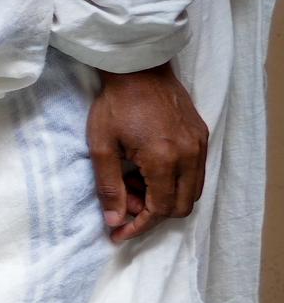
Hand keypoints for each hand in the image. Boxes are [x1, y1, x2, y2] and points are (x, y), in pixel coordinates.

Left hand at [89, 63, 206, 244]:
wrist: (139, 69)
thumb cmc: (115, 105)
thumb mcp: (102, 148)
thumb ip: (109, 188)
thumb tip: (114, 221)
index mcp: (164, 160)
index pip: (160, 210)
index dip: (139, 227)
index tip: (118, 233)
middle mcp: (190, 155)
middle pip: (181, 206)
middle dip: (152, 214)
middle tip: (124, 204)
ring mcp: (199, 145)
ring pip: (191, 192)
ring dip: (164, 198)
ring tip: (133, 185)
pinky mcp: (201, 136)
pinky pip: (195, 173)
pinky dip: (173, 182)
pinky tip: (146, 171)